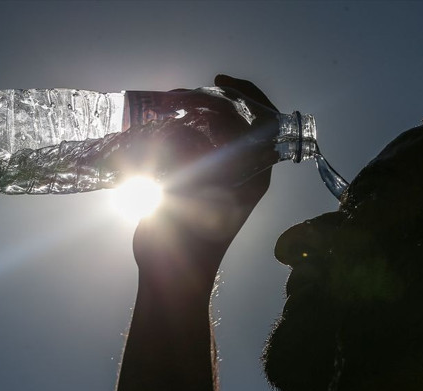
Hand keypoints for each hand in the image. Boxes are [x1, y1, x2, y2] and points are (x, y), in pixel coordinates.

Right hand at [132, 75, 276, 281]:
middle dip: (210, 101)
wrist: (173, 276)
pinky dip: (177, 130)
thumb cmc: (190, 243)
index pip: (264, 122)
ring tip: (168, 106)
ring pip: (213, 130)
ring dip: (192, 113)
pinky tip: (158, 125)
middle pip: (236, 119)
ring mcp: (219, 176)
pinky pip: (193, 144)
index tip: (218, 83)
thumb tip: (177, 128)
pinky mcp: (196, 181)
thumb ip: (189, 159)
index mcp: (255, 174)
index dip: (246, 95)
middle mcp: (242, 171)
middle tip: (180, 96)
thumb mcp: (194, 197)